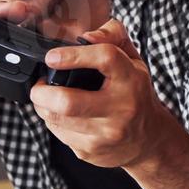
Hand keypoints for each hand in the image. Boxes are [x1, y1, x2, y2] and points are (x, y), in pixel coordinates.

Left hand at [32, 18, 161, 167]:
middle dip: (42, 92)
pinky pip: (58, 134)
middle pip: (68, 102)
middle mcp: (121, 108)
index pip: (104, 59)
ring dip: (43, 105)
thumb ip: (113, 36)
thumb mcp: (133, 61)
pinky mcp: (91, 151)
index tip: (52, 57)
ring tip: (47, 97)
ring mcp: (105, 134)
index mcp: (131, 80)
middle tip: (40, 85)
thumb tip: (87, 36)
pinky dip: (53, 121)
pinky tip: (62, 115)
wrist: (149, 140)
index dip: (73, 55)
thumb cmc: (136, 95)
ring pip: (56, 119)